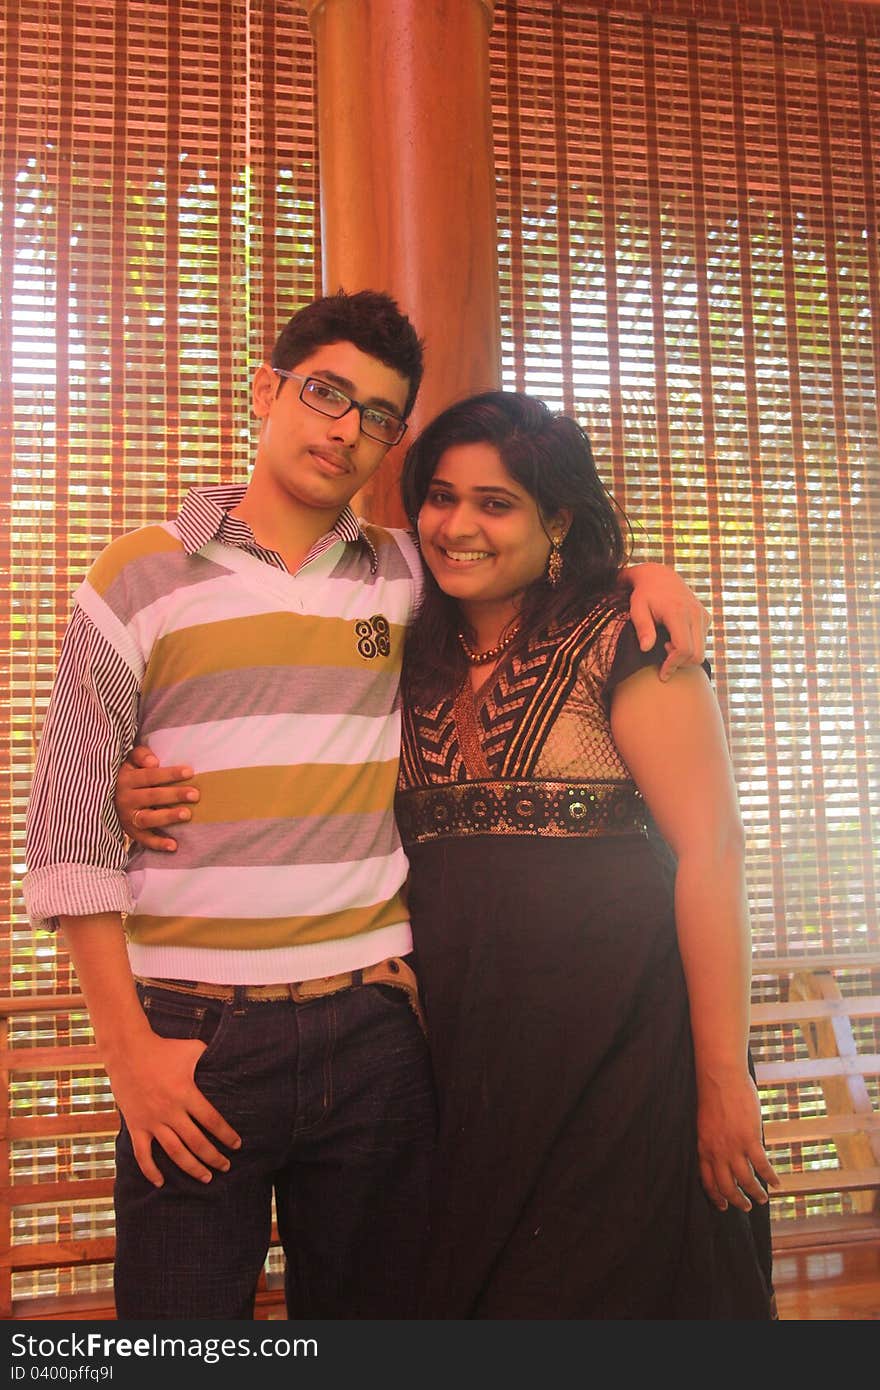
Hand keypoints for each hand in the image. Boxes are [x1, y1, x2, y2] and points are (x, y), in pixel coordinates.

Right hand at [105, 1028, 240, 1185]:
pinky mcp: (136, 1126)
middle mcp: (170, 1111)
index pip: (212, 1121)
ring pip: (175, 1152)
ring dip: (191, 1168)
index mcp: (186, 1094)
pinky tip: (161, 1182)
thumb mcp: (192, 1049)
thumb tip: (229, 1058)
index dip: (226, 1135)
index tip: (236, 1145)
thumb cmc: (163, 1049)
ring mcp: (152, 1121)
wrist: (128, 1051)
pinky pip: (142, 1154)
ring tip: (206, 1178)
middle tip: (225, 1167)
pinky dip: (151, 1171)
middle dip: (214, 1158)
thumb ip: (210, 1058)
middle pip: (197, 1142)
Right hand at [116, 744, 198, 852]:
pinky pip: (144, 840)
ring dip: (168, 817)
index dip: (169, 774)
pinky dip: (158, 843)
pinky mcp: (131, 832)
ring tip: (187, 814)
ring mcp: (127, 817)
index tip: (190, 772)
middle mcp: (125, 799)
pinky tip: (174, 845)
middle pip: (151, 796)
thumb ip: (140, 755)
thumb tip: (153, 762)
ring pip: (147, 818)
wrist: (106, 796)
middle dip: (174, 795)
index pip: (149, 776)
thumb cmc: (129, 774)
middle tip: (195, 794)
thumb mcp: (129, 761)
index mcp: (126, 779)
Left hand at [621, 562, 710, 679]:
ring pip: (701, 651)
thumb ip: (643, 628)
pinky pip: (702, 642)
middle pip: (697, 654)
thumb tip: (646, 649)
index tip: (662, 673)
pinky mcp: (705, 617)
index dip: (673, 665)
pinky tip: (674, 638)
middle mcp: (695, 614)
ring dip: (684, 656)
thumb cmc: (644, 595)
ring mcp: (703, 615)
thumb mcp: (637, 609)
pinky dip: (690, 647)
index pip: (684, 648)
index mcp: (678, 612)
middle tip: (662, 655)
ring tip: (665, 644)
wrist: (659, 576)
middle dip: (680, 663)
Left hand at [696, 1071, 780, 1212]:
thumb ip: (714, 1140)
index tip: (723, 1206)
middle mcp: (717, 1152)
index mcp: (704, 1147)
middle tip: (745, 1207)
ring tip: (762, 1198)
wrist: (720, 1077)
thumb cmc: (714, 1094)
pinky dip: (770, 1177)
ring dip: (755, 1193)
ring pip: (745, 1180)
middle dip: (736, 1200)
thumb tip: (726, 1152)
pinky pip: (762, 1165)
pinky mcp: (750, 1139)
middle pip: (726, 1186)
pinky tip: (776, 1183)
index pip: (707, 1180)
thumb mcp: (707, 1123)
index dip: (716, 1196)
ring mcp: (733, 1147)